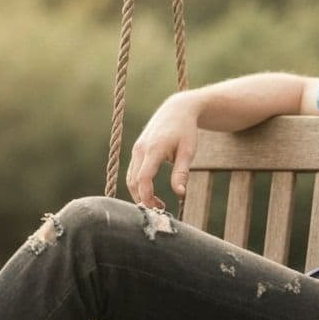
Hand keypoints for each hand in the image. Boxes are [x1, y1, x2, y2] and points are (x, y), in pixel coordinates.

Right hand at [126, 93, 199, 207]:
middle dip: (143, 199)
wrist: (177, 109)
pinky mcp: (137, 150)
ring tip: (157, 204)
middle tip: (161, 210)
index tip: (160, 208)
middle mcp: (140, 149)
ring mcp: (136, 149)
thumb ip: (182, 173)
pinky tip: (151, 192)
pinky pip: (132, 172)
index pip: (143, 178)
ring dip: (140, 193)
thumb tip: (180, 194)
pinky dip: (138, 185)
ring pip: (130, 178)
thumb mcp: (188, 151)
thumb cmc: (186, 130)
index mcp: (154, 149)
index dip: (148, 196)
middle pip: (134, 181)